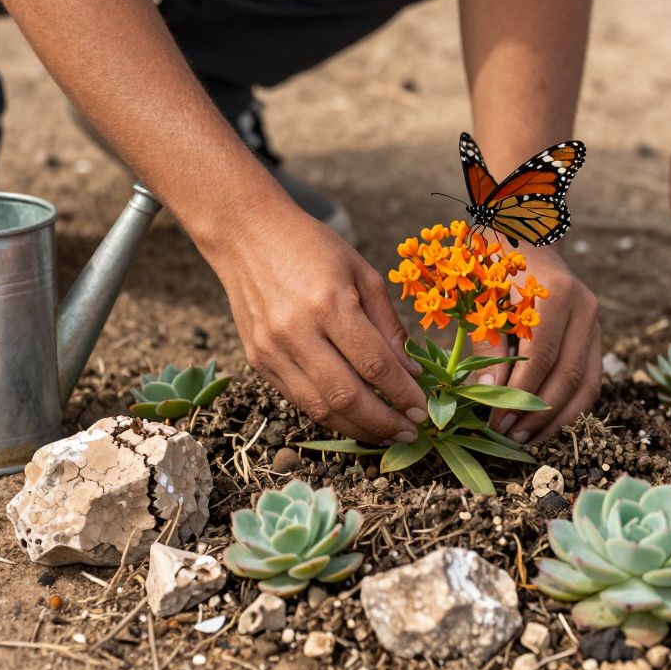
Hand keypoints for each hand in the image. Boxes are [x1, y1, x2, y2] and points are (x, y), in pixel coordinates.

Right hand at [205, 202, 428, 444]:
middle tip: (412, 432)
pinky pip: (299, 401)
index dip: (403, 394)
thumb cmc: (312, 247)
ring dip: (358, 429)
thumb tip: (410, 373)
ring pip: (320, 409)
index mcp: (328, 303)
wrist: (246, 235)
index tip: (423, 409)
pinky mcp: (258, 361)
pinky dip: (330, 416)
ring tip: (386, 434)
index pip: (374, 364)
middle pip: (347, 396)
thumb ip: (388, 325)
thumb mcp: (362, 272)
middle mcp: (296, 332)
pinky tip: (354, 419)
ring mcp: (272, 350)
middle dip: (385, 422)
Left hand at [474, 246, 601, 443]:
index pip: (541, 356)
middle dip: (537, 412)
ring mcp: (595, 324)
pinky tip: (544, 424)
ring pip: (585, 384)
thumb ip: (487, 343)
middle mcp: (584, 310)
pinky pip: (590, 381)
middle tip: (508, 435)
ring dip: (556, 418)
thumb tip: (489, 391)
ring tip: (526, 438)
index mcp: (556, 294)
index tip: (494, 419)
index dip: (518, 393)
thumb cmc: (495, 264)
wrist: (526, 237)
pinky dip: (569, 408)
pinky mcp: (595, 338)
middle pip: (567, 375)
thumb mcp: (483, 296)